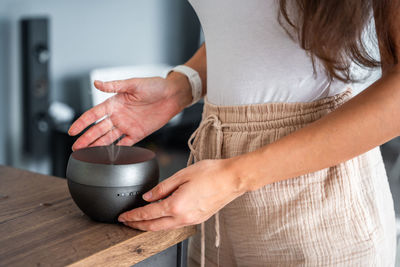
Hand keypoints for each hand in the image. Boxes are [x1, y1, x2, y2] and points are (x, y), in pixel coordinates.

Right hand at [68, 74, 190, 149]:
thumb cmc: (154, 86)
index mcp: (114, 103)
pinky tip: (107, 156)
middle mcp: (118, 116)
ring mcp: (127, 125)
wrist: (172, 95)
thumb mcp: (133, 84)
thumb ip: (114, 85)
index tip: (72, 131)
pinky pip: (125, 144)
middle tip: (76, 148)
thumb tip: (96, 82)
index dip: (82, 122)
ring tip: (86, 154)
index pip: (94, 114)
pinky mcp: (138, 133)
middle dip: (86, 139)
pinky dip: (116, 151)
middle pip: (98, 129)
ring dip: (97, 146)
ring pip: (108, 139)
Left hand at [117, 158, 246, 230]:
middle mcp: (183, 217)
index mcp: (176, 205)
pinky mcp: (198, 219)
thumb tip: (148, 196)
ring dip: (150, 226)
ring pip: (165, 228)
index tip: (123, 216)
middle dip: (137, 226)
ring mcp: (192, 220)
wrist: (232, 179)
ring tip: (140, 222)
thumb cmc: (211, 173)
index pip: (148, 214)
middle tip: (126, 222)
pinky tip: (161, 218)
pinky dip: (164, 224)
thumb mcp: (182, 175)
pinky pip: (176, 225)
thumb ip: (162, 187)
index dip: (133, 216)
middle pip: (154, 226)